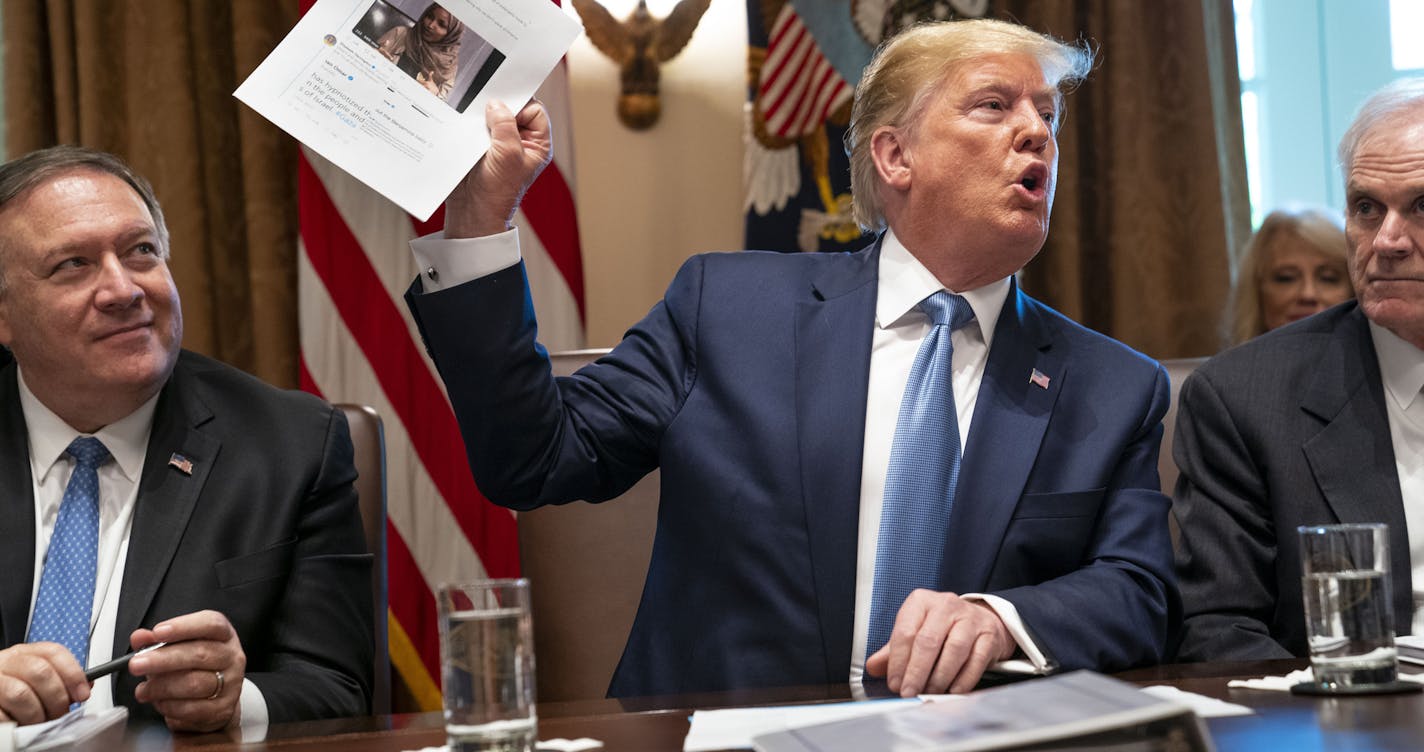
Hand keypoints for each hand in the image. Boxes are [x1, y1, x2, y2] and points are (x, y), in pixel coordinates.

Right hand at [0, 643, 88, 724]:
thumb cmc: (10, 690)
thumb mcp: (32, 678)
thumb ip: (58, 679)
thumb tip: (85, 687)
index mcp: (23, 654)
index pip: (53, 652)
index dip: (73, 673)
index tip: (83, 693)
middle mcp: (6, 662)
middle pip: (41, 672)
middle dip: (57, 697)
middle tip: (60, 713)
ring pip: (21, 694)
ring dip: (36, 714)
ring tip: (38, 722)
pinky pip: (2, 714)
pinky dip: (15, 723)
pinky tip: (19, 724)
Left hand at [128, 610, 246, 732]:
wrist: (215, 699)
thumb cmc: (195, 667)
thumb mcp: (178, 647)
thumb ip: (157, 640)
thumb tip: (140, 637)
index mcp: (223, 635)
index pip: (211, 624)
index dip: (184, 627)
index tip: (157, 632)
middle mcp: (231, 656)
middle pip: (200, 654)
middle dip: (163, 659)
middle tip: (136, 664)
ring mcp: (231, 683)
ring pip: (194, 683)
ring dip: (161, 687)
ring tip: (143, 689)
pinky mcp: (223, 708)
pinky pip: (192, 708)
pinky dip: (169, 706)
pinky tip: (158, 701)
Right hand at [444, 99, 552, 238]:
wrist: (472, 209)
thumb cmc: (497, 190)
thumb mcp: (508, 154)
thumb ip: (505, 125)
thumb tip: (495, 104)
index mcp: (537, 144)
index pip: (535, 110)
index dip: (521, 105)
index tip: (504, 106)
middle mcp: (521, 141)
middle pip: (513, 110)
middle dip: (500, 106)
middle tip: (486, 103)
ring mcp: (500, 142)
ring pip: (493, 116)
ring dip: (483, 115)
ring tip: (474, 118)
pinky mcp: (481, 145)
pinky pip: (477, 125)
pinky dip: (471, 122)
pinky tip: (465, 123)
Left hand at [865, 590, 1015, 695]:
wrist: (980, 620)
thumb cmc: (941, 628)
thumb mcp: (914, 631)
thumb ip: (893, 650)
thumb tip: (872, 667)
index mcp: (921, 601)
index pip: (905, 632)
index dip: (898, 661)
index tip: (894, 683)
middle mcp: (946, 605)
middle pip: (928, 641)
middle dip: (916, 672)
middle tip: (909, 692)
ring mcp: (971, 618)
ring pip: (954, 651)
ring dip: (939, 678)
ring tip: (930, 692)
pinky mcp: (989, 635)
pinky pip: (975, 661)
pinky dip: (963, 680)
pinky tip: (952, 690)